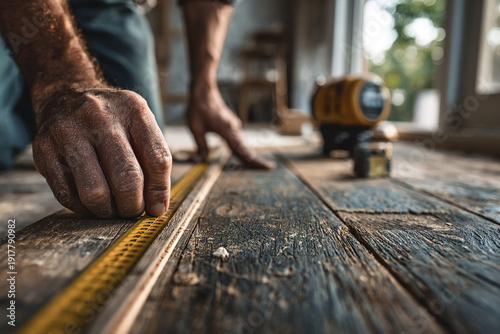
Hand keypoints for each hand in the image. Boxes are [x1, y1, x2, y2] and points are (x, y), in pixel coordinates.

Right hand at [33, 88, 171, 217]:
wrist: (66, 97)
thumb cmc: (112, 121)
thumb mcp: (140, 125)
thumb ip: (154, 161)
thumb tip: (156, 207)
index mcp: (133, 109)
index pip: (157, 160)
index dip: (159, 191)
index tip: (156, 208)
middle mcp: (101, 116)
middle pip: (127, 178)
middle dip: (132, 206)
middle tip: (132, 211)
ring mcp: (69, 131)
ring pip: (95, 192)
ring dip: (107, 211)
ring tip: (112, 209)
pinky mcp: (44, 149)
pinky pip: (67, 195)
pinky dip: (83, 208)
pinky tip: (90, 202)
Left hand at [187, 89, 275, 169]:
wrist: (204, 90)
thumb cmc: (199, 107)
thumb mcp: (195, 128)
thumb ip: (200, 146)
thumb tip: (199, 161)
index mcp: (226, 130)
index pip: (242, 150)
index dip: (254, 161)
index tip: (268, 166)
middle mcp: (234, 128)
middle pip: (246, 149)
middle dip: (256, 160)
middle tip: (270, 168)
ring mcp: (234, 126)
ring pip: (241, 144)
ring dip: (247, 156)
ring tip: (261, 165)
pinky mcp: (232, 124)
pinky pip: (237, 139)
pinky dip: (240, 148)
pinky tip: (243, 154)